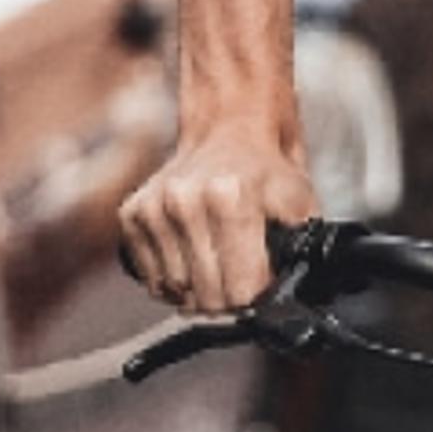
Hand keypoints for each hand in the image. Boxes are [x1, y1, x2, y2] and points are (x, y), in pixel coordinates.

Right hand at [120, 127, 318, 313]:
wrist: (228, 131)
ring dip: (199, 292)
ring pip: (177, 294)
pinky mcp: (131, 216)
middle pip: (208, 298)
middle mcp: (184, 202)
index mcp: (230, 198)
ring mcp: (153, 209)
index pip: (240, 290)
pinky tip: (192, 258)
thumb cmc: (266, 171)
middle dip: (229, 300)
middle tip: (242, 279)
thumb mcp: (300, 205)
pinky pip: (152, 280)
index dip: (257, 298)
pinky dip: (173, 281)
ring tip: (217, 264)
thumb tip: (293, 296)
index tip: (261, 287)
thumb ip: (299, 253)